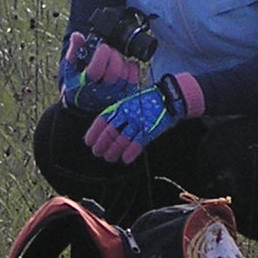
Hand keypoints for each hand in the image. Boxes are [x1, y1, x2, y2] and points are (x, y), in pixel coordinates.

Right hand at [60, 31, 143, 112]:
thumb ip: (74, 51)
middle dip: (113, 56)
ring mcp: (114, 96)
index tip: (102, 46)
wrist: (82, 105)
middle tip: (109, 51)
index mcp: (84, 84)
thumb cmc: (76, 84)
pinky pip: (134, 81)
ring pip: (124, 75)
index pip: (96, 71)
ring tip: (115, 58)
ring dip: (122, 61)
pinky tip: (126, 64)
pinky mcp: (124, 97)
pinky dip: (132, 68)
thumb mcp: (70, 68)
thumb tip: (77, 36)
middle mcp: (100, 92)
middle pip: (114, 72)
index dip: (101, 56)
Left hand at [85, 74, 202, 163]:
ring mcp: (138, 121)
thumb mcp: (129, 104)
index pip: (102, 120)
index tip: (88, 142)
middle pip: (110, 132)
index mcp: (120, 106)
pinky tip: (125, 159)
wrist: (169, 97)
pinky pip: (138, 142)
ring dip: (114, 151)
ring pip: (122, 139)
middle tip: (97, 153)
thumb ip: (119, 115)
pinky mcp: (150, 129)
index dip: (94, 132)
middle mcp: (127, 113)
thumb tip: (105, 129)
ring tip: (109, 158)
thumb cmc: (148, 102)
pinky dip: (130, 152)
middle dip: (102, 144)